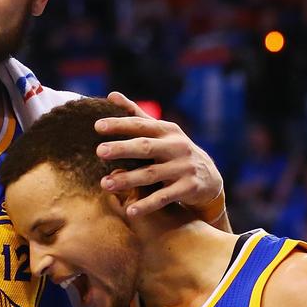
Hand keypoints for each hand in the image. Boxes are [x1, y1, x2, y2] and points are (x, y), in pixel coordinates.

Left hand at [94, 91, 223, 216]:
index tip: (97, 126)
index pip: (140, 125)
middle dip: (122, 148)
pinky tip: (130, 212)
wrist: (209, 178)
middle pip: (145, 146)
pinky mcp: (188, 188)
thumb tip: (111, 95)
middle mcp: (176, 146)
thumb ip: (136, 115)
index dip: (120, 124)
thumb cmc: (175, 152)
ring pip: (151, 174)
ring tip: (105, 184)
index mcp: (166, 130)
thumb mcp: (161, 132)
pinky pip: (164, 197)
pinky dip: (147, 205)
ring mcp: (183, 167)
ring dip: (127, 179)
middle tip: (99, 151)